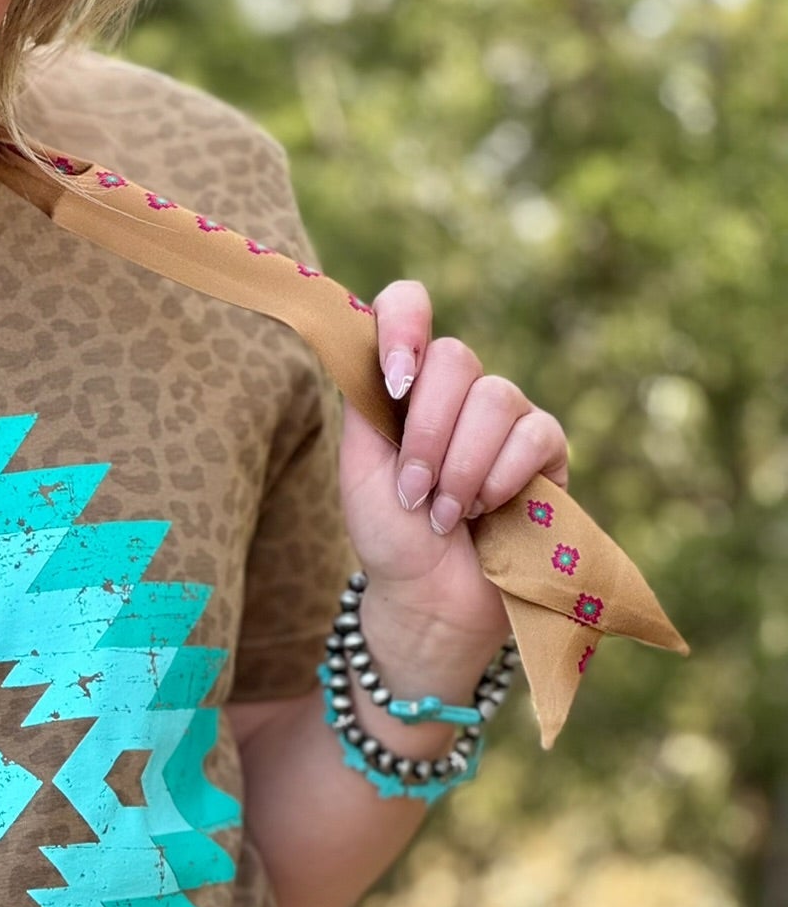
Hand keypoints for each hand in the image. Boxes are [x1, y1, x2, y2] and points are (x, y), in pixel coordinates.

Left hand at [339, 279, 569, 645]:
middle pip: (454, 358)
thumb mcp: (360, 466)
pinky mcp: (546, 449)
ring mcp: (504, 415)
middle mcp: (456, 389)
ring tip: (446, 515)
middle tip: (414, 493)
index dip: (404, 324)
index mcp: (405, 384)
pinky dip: (500, 478)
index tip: (395, 379)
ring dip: (461, 467)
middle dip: (428, 434)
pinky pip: (534, 434)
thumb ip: (367, 401)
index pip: (408, 306)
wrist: (430, 599)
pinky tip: (484, 512)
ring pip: (495, 399)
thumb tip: (369, 338)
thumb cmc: (390, 536)